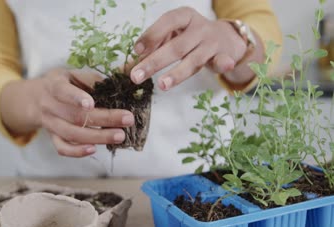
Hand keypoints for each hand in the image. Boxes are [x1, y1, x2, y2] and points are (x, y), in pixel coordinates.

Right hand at [0, 68, 134, 156]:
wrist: (34, 98)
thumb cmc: (62, 83)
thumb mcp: (72, 73)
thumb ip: (92, 79)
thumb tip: (121, 82)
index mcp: (54, 85)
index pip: (63, 92)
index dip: (76, 98)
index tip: (91, 104)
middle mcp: (49, 106)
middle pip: (76, 116)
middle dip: (104, 119)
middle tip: (127, 119)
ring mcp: (50, 124)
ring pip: (72, 134)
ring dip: (98, 137)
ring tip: (120, 136)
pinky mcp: (52, 137)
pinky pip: (62, 148)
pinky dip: (76, 152)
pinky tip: (93, 150)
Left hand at [130, 7, 250, 89]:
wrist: (226, 39)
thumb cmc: (190, 38)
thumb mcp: (172, 37)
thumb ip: (151, 50)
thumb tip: (124, 69)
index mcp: (183, 17)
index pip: (166, 22)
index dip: (151, 35)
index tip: (136, 51)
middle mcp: (198, 28)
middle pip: (175, 47)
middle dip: (154, 62)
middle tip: (136, 77)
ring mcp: (211, 42)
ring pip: (193, 59)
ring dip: (177, 73)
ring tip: (162, 85)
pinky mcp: (223, 56)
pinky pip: (221, 61)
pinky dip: (222, 63)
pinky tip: (224, 65)